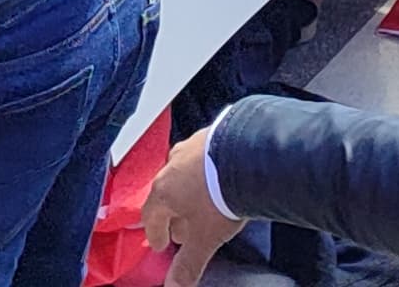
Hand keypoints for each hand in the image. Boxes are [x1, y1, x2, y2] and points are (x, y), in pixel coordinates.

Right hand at [144, 132, 246, 286]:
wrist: (248, 155)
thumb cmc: (220, 196)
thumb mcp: (204, 238)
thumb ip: (187, 265)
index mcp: (163, 190)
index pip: (150, 215)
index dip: (155, 232)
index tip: (161, 243)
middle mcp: (172, 164)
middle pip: (166, 193)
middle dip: (174, 213)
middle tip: (184, 230)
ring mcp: (192, 146)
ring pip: (184, 173)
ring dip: (189, 191)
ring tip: (203, 204)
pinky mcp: (212, 134)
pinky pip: (203, 157)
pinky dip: (206, 172)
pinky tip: (219, 179)